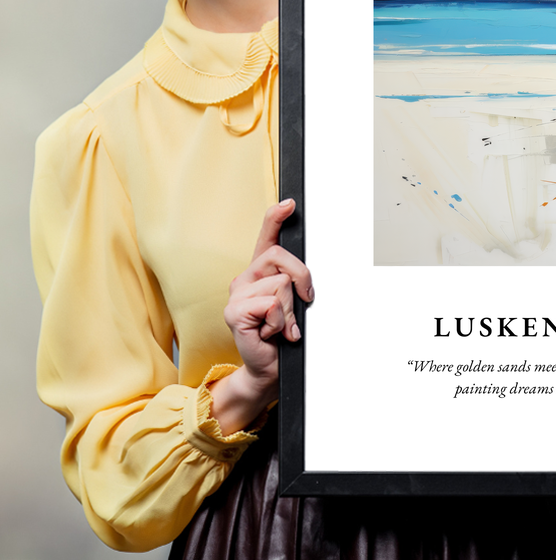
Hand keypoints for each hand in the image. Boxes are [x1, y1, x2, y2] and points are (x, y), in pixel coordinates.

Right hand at [209, 199, 313, 433]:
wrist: (269, 368)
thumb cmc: (283, 336)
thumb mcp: (294, 303)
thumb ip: (295, 283)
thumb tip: (305, 276)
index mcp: (260, 272)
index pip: (266, 237)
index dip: (276, 217)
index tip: (290, 203)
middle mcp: (245, 278)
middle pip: (281, 257)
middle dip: (302, 279)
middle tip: (302, 303)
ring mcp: (237, 294)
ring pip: (281, 284)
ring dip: (290, 310)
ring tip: (281, 326)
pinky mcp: (234, 312)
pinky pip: (271, 304)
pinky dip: (280, 322)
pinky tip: (271, 333)